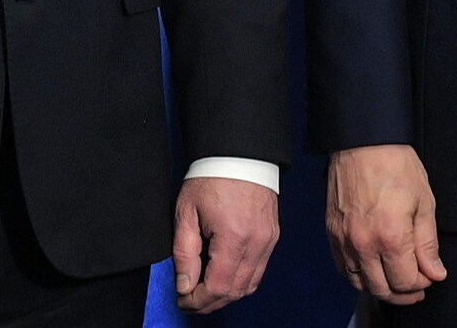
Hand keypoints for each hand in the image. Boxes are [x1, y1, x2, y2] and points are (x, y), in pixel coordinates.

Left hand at [172, 175, 278, 312]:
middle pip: (235, 291)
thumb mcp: (186, 212)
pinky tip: (225, 278)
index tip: (183, 300)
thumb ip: (184, 252)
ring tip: (205, 293)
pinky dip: (241, 281)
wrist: (239, 154)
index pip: (218, 287)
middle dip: (210, 302)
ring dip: (227, 295)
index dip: (198, 301)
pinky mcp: (273, 237)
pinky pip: (259, 271)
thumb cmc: (211, 177)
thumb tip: (184, 285)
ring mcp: (268, 241)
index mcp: (233, 237)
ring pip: (250, 285)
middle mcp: (256, 243)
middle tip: (191, 302)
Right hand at [326, 144, 445, 304]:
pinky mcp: (332, 232)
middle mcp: (364, 243)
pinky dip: (358, 275)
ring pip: (360, 283)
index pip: (406, 281)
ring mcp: (344, 239)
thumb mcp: (424, 203)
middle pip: (382, 289)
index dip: (422, 284)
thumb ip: (428, 244)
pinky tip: (372, 267)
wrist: (363, 142)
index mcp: (391, 236)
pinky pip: (342, 267)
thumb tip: (434, 272)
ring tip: (394, 278)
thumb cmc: (395, 165)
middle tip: (416, 285)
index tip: (429, 275)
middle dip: (403, 293)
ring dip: (380, 287)